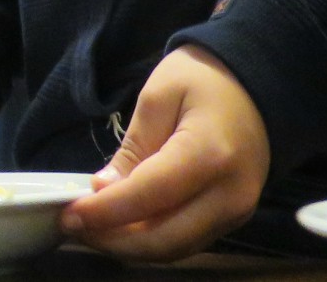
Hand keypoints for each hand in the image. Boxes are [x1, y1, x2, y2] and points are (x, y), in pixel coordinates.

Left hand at [61, 46, 268, 261]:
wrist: (259, 85)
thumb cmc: (204, 79)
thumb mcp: (158, 96)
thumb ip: (133, 147)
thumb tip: (104, 191)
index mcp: (209, 155)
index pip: (149, 197)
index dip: (105, 212)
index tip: (68, 214)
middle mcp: (229, 195)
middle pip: (164, 239)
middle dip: (113, 240)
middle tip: (73, 226)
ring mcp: (237, 213)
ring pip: (175, 248)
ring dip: (129, 246)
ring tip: (90, 228)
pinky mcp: (233, 219)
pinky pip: (187, 240)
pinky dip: (150, 240)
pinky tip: (121, 225)